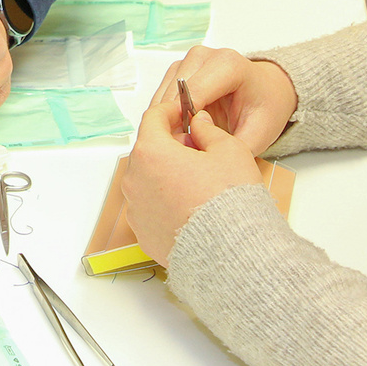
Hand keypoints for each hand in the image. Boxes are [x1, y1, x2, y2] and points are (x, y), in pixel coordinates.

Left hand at [119, 97, 261, 266]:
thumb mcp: (229, 151)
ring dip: (166, 174)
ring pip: (147, 180)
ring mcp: (136, 209)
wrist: (231, 254)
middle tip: (198, 149)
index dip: (171, 110)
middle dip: (170, 145)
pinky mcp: (142, 234)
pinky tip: (190, 207)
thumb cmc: (230, 202)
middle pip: (148, 151)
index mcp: (151, 153)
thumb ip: (208, 130)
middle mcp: (135, 180)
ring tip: (197, 182)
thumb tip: (198, 124)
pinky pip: (150, 208)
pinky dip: (164, 202)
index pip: (153, 118)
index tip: (183, 111)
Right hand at [151, 46, 297, 154]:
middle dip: (175, 125)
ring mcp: (188, 60)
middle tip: (185, 151)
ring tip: (184, 143)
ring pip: (162, 98)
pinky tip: (181, 131)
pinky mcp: (178, 69)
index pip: (192, 94)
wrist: (268, 91)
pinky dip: (166, 116)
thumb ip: (231, 147)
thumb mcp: (259, 134)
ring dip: (167, 122)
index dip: (184, 124)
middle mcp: (204, 56)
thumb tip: (202, 160)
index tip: (186, 147)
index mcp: (228, 65)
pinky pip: (161, 97)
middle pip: (173, 96)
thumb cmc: (266, 108)